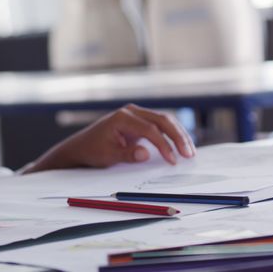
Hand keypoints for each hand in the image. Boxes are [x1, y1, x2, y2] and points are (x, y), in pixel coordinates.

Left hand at [25, 104, 195, 172]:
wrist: (82, 147)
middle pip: (162, 120)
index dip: (164, 145)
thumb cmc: (93, 150)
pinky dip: (172, 134)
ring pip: (164, 120)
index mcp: (123, 117)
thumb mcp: (108, 156)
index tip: (172, 160)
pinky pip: (160, 125)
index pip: (150, 129)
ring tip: (190, 151)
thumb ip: (128, 154)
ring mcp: (136, 115)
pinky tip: (182, 145)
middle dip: (178, 136)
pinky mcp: (140, 122)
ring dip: (178, 135)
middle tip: (189, 154)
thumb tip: (146, 153)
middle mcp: (131, 111)